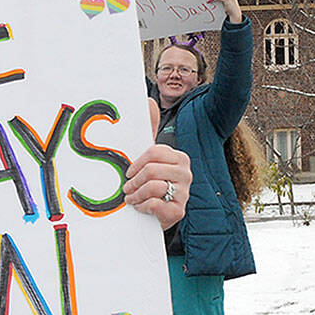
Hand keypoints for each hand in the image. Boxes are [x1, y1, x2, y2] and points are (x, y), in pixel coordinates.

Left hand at [123, 106, 190, 229]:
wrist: (154, 214)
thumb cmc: (150, 183)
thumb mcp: (147, 158)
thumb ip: (148, 130)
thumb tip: (148, 100)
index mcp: (179, 157)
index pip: (154, 152)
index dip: (136, 163)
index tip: (128, 172)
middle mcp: (186, 173)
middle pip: (152, 170)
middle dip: (133, 181)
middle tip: (127, 188)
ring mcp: (185, 193)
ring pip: (153, 186)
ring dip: (135, 195)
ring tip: (132, 199)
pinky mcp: (179, 211)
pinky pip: (155, 204)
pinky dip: (142, 207)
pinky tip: (142, 208)